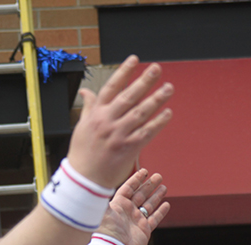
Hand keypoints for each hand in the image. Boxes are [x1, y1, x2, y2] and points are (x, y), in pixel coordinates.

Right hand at [67, 56, 172, 188]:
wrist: (84, 180)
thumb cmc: (83, 153)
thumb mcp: (82, 127)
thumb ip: (89, 107)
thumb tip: (86, 92)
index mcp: (96, 114)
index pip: (111, 87)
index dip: (123, 72)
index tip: (134, 59)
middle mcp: (108, 122)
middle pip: (129, 97)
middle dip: (144, 81)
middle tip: (157, 69)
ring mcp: (119, 135)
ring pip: (140, 113)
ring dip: (156, 99)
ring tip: (168, 88)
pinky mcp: (129, 149)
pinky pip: (147, 133)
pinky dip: (158, 123)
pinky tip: (168, 113)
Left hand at [98, 168, 169, 244]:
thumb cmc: (107, 230)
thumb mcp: (103, 210)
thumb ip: (103, 196)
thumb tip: (99, 181)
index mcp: (118, 205)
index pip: (128, 188)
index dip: (136, 179)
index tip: (144, 171)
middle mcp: (128, 211)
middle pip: (140, 194)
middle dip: (149, 185)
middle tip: (158, 176)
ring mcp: (136, 220)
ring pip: (149, 205)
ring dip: (156, 196)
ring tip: (164, 187)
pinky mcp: (144, 230)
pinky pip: (154, 219)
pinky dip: (161, 212)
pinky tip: (166, 204)